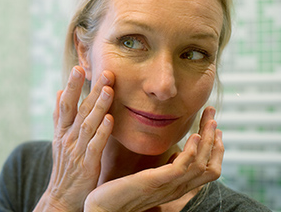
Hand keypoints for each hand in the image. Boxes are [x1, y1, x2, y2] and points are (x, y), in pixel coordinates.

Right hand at [33, 66, 114, 211]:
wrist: (61, 196)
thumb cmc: (65, 165)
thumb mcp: (58, 139)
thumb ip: (59, 116)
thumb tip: (57, 92)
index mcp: (61, 130)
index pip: (65, 103)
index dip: (71, 86)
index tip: (79, 68)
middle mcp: (67, 137)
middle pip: (78, 109)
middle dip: (90, 90)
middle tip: (105, 72)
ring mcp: (76, 151)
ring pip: (87, 124)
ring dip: (98, 107)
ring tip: (108, 90)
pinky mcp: (86, 164)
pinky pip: (94, 146)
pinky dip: (102, 132)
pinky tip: (110, 120)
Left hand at [84, 107, 223, 211]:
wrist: (103, 207)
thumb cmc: (123, 192)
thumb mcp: (151, 178)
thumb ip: (166, 169)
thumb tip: (178, 154)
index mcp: (176, 186)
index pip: (208, 170)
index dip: (215, 148)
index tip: (214, 127)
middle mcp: (176, 188)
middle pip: (209, 165)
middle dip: (214, 139)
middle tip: (212, 114)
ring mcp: (167, 186)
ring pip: (200, 165)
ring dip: (207, 141)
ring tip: (209, 121)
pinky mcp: (154, 182)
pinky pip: (180, 168)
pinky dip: (191, 152)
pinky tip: (193, 136)